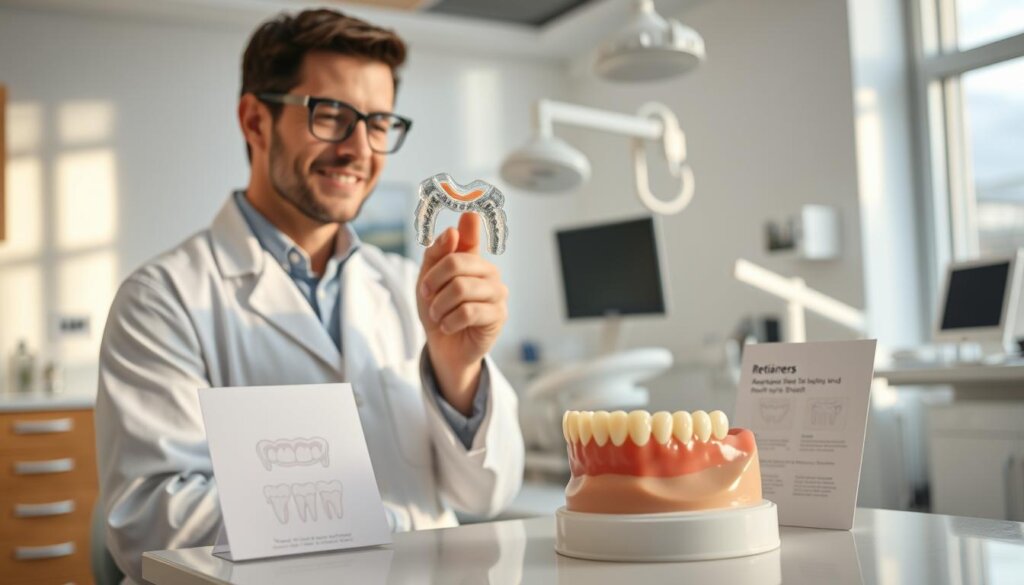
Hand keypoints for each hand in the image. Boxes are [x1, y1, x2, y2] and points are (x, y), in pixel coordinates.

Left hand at [417, 213, 508, 414]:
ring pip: (462, 288)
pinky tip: (448, 326)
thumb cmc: (437, 310)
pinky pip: (469, 311)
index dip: (469, 223)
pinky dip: (450, 320)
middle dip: (433, 281)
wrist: (444, 347)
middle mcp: (488, 271)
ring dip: (440, 306)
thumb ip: (436, 255)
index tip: (468, 211)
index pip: (470, 233)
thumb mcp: (427, 281)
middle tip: (426, 296)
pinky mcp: (498, 315)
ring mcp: (497, 293)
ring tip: (438, 315)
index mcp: (471, 258)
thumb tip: (453, 230)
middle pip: (457, 263)